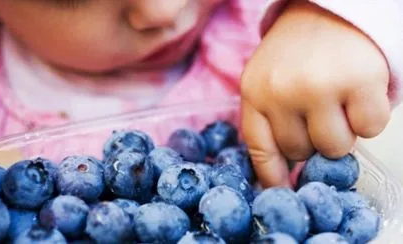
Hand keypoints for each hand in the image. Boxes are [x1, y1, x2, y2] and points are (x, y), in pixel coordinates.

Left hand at [241, 0, 389, 187]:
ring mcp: (319, 87)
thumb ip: (271, 119)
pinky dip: (370, 117)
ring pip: (335, 147)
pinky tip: (360, 92)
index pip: (260, 148)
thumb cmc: (298, 51)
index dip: (273, 176)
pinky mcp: (359, 82)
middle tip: (319, 111)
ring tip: (339, 101)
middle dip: (313, 139)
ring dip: (342, 131)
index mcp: (254, 91)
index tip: (284, 190)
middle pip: (301, 152)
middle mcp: (282, 91)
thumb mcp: (268, 79)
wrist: (329, 9)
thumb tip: (287, 171)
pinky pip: (371, 129)